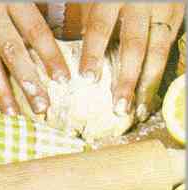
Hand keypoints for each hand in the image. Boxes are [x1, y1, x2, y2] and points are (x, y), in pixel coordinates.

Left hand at [80, 2, 183, 120]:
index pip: (100, 29)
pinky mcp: (177, 17)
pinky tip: (150, 92)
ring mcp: (163, 10)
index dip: (93, 54)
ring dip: (147, 83)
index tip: (87, 78)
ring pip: (157, 52)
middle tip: (119, 106)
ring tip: (138, 108)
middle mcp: (140, 4)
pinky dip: (159, 72)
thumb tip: (83, 55)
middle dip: (126, 79)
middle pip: (133, 46)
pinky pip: (169, 49)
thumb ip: (93, 20)